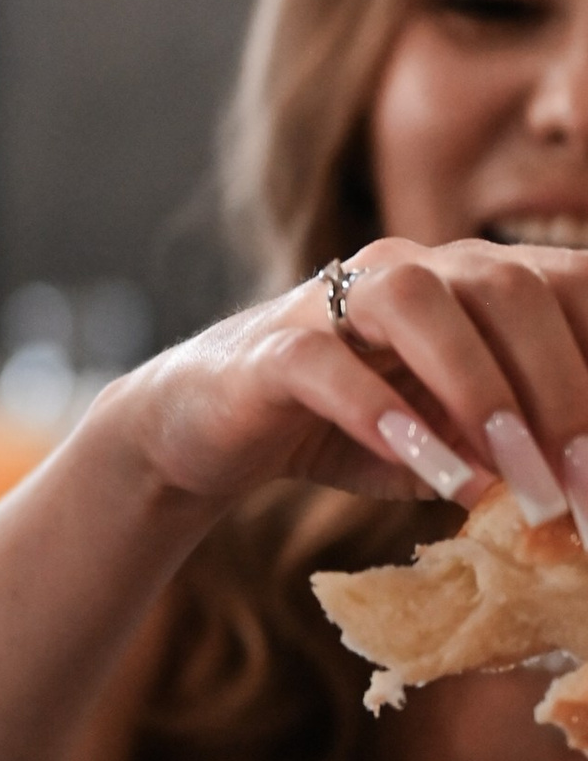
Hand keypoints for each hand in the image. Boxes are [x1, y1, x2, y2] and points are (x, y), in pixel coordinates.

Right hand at [111, 236, 587, 534]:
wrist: (210, 430)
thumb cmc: (351, 428)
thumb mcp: (456, 444)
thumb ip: (518, 451)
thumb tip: (584, 490)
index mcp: (470, 281)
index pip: (565, 287)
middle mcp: (411, 270)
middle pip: (508, 287)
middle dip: (560, 389)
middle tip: (581, 486)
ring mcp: (334, 301)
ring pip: (420, 304)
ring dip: (482, 390)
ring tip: (518, 479)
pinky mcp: (271, 350)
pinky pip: (328, 365)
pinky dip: (384, 416)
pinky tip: (427, 472)